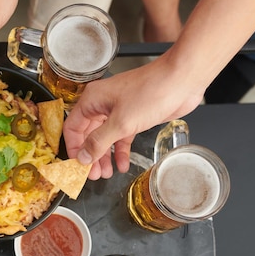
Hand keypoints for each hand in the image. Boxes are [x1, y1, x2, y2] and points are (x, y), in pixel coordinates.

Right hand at [63, 55, 204, 179]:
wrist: (181, 80)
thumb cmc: (152, 92)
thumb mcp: (121, 123)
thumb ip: (99, 142)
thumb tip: (83, 157)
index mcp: (92, 100)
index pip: (73, 127)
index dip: (74, 148)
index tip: (77, 166)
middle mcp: (102, 104)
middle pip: (88, 135)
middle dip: (91, 156)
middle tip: (93, 174)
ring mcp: (118, 110)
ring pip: (105, 138)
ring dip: (105, 156)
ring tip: (107, 173)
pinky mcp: (134, 116)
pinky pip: (121, 137)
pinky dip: (121, 150)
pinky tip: (122, 164)